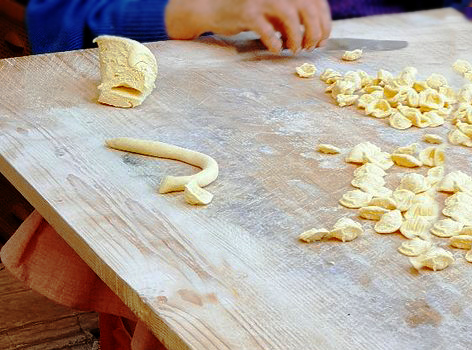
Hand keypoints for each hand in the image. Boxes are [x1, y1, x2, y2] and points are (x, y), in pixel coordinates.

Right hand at [165, 0, 331, 53]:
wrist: (216, 9)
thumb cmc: (250, 13)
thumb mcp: (276, 12)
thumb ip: (294, 18)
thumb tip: (316, 37)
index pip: (317, 2)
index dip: (324, 23)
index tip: (322, 40)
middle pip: (308, 8)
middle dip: (314, 32)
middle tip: (310, 47)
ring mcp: (262, 0)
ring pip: (290, 17)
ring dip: (297, 37)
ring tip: (295, 50)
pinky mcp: (248, 13)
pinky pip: (267, 30)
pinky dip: (275, 43)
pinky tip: (276, 50)